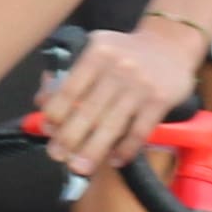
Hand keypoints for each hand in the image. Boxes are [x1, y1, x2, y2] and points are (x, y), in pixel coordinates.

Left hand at [36, 19, 205, 184]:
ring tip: (80, 167)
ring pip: (113, 125)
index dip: (56, 113)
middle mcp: (118, 68)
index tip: (48, 130)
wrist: (170, 44)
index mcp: (97, 54)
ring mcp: (140, 86)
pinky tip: (114, 160)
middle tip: (57, 156)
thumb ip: (69, 75)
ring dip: (94, 150)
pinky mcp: (160, 101)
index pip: (70, 88)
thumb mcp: (95, 51)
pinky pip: (139, 131)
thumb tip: (42, 101)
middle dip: (70, 138)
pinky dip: (125, 149)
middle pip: (89, 110)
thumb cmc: (124, 52)